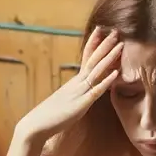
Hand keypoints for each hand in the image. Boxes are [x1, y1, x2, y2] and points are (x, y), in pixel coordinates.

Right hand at [14, 28, 122, 143]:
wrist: (36, 125)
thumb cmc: (51, 116)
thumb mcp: (67, 101)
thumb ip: (76, 94)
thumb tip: (83, 91)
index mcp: (74, 82)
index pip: (85, 58)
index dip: (94, 43)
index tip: (101, 30)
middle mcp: (77, 83)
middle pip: (92, 59)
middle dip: (104, 45)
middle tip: (116, 31)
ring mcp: (79, 92)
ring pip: (96, 70)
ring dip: (109, 57)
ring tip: (120, 45)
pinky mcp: (81, 104)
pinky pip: (96, 90)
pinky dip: (106, 81)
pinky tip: (116, 73)